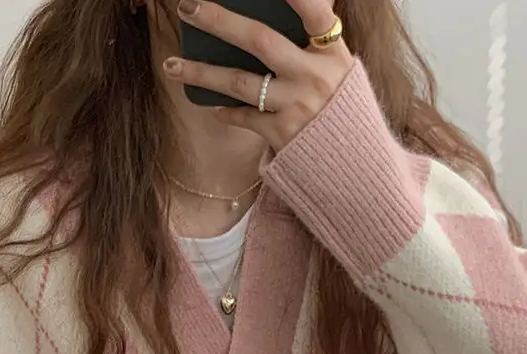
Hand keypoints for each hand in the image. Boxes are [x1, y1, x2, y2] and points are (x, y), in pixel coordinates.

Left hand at [163, 0, 353, 151]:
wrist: (355, 166)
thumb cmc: (341, 109)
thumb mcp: (340, 70)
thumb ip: (317, 41)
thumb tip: (289, 8)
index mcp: (332, 53)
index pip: (316, 14)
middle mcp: (314, 77)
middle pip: (260, 40)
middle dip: (220, 21)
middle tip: (188, 7)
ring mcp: (296, 107)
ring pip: (240, 83)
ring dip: (201, 72)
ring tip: (171, 65)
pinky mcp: (282, 135)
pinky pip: (244, 117)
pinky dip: (225, 111)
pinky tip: (209, 104)